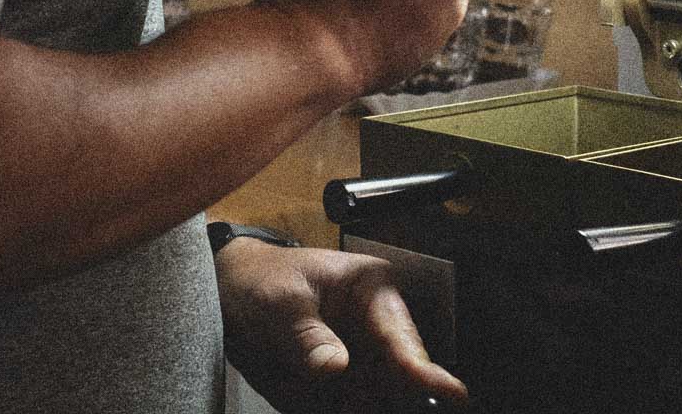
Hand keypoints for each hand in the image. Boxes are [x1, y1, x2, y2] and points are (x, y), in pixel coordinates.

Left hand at [218, 239, 467, 411]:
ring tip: (319, 388)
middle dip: (382, 397)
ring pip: (374, 400)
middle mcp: (377, 329)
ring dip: (348, 403)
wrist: (230, 294)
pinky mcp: (342, 387)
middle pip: (398, 379)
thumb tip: (336, 367)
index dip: (424, 371)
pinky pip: (346, 408)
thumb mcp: (280, 302)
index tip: (452, 395)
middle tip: (350, 400)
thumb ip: (307, 336)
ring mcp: (362, 362)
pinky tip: (307, 393)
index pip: (402, 337)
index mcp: (373, 291)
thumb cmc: (261, 281)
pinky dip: (331, 407)